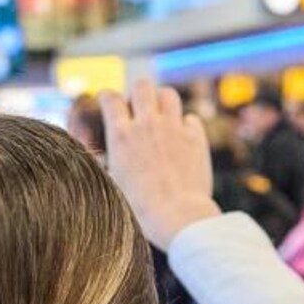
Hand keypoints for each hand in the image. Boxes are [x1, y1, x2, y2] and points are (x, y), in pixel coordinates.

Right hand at [101, 80, 219, 249]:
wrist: (177, 217)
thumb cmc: (141, 209)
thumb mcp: (114, 183)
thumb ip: (112, 159)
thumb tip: (110, 151)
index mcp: (122, 136)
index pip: (110, 99)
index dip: (107, 98)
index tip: (109, 102)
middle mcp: (147, 125)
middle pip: (141, 86)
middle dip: (138, 93)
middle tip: (139, 109)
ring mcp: (174, 129)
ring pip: (168, 94)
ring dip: (162, 102)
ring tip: (162, 117)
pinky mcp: (196, 138)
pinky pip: (190, 118)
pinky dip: (185, 124)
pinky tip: (182, 137)